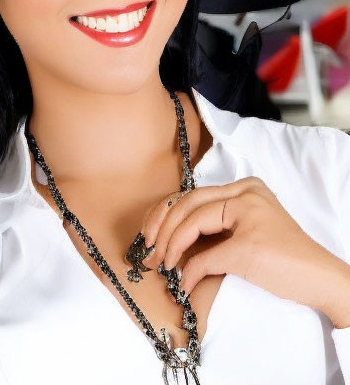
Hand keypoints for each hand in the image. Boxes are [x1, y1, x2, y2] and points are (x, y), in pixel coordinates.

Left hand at [139, 177, 349, 327]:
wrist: (323, 280)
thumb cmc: (284, 259)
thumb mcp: (244, 231)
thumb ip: (214, 225)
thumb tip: (169, 236)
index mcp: (244, 187)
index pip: (191, 194)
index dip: (163, 214)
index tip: (148, 235)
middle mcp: (246, 193)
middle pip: (186, 203)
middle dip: (160, 228)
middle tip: (150, 251)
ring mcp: (248, 216)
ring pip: (190, 222)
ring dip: (170, 246)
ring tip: (164, 265)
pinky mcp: (248, 246)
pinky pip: (204, 257)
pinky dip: (190, 272)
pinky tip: (185, 284)